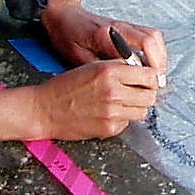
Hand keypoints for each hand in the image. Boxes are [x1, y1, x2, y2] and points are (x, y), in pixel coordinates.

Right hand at [29, 62, 162, 140]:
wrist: (44, 109)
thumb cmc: (65, 87)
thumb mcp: (92, 67)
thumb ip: (119, 67)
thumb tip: (143, 72)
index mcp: (110, 71)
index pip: (150, 75)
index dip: (150, 78)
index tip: (148, 80)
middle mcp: (113, 91)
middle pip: (150, 95)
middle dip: (146, 93)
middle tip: (136, 93)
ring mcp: (112, 112)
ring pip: (143, 111)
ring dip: (135, 107)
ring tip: (120, 103)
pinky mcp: (109, 128)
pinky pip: (128, 123)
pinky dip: (122, 119)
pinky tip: (108, 114)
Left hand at [41, 0, 170, 84]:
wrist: (64, 16)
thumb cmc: (67, 34)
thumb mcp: (76, 56)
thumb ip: (98, 67)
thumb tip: (119, 80)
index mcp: (106, 34)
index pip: (138, 47)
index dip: (149, 66)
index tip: (151, 82)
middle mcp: (120, 27)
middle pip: (152, 39)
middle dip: (160, 62)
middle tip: (158, 81)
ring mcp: (126, 25)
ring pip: (154, 36)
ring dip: (160, 56)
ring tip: (157, 75)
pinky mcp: (127, 28)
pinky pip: (150, 36)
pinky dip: (155, 51)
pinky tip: (152, 64)